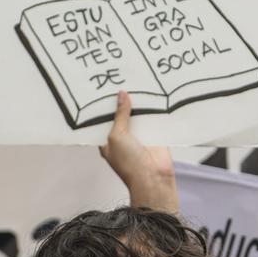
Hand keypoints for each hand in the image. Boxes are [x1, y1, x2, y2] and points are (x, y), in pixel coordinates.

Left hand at [100, 92, 176, 211]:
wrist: (153, 177)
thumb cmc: (128, 162)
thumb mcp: (117, 136)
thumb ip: (120, 115)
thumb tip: (121, 95)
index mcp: (108, 141)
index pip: (104, 120)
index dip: (104, 106)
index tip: (103, 89)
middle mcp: (123, 138)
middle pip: (122, 115)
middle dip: (122, 102)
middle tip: (119, 78)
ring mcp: (139, 135)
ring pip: (138, 115)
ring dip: (139, 104)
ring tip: (136, 80)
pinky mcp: (155, 134)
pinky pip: (153, 118)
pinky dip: (153, 109)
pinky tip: (152, 92)